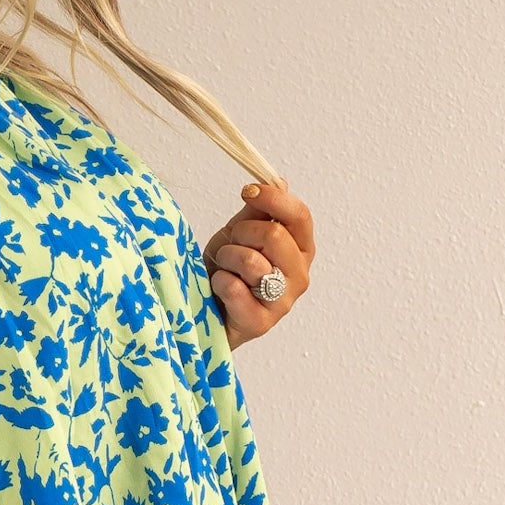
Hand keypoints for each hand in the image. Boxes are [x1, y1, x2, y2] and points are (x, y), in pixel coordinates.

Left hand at [200, 177, 313, 349]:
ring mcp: (283, 302)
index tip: (247, 191)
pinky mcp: (260, 323)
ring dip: (226, 258)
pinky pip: (234, 288)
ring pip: (252, 261)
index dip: (273, 199)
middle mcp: (299, 275)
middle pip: (275, 236)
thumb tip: (279, 182)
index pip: (300, 216)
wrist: (203, 310)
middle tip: (229, 244)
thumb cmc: (226, 271)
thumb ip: (259, 212)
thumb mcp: (240, 234)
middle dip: (240, 233)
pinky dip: (218, 282)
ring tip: (222, 268)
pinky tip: (218, 289)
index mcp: (300, 249)